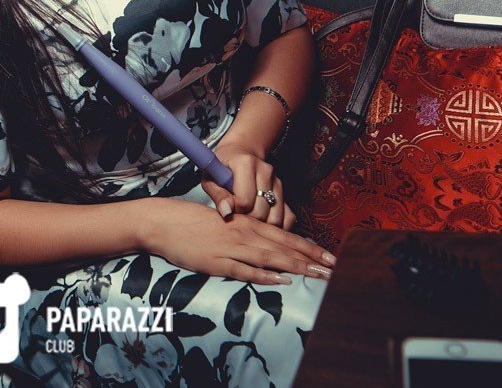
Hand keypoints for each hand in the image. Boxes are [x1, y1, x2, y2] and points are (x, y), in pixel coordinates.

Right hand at [138, 196, 333, 284]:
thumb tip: (267, 248)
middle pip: (285, 248)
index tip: (331, 258)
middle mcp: (244, 234)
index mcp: (248, 224)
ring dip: (297, 267)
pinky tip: (281, 279)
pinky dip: (264, 275)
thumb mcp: (225, 225)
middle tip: (336, 269)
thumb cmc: (194, 223)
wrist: (164, 222)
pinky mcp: (216, 262)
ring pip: (271, 258)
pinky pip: (244, 270)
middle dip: (313, 260)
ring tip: (319, 276)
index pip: (286, 237)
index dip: (310, 248)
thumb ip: (246, 234)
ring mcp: (231, 248)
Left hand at [201, 137, 293, 228]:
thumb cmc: (222, 168)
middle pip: (261, 212)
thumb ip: (218, 195)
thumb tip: (227, 212)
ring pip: (275, 218)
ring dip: (262, 225)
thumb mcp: (211, 179)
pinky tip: (263, 223)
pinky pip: (288, 217)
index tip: (229, 207)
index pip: (245, 201)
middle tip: (237, 214)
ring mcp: (277, 181)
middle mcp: (265, 170)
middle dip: (247, 220)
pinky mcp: (284, 192)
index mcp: (245, 163)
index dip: (234, 210)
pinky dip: (278, 226)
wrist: (240, 153)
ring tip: (248, 217)